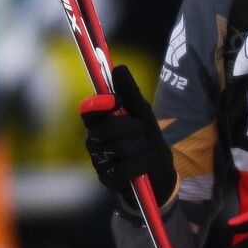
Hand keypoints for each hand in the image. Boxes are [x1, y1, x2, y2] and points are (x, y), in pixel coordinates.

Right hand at [80, 64, 177, 213]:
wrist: (159, 175)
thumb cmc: (147, 141)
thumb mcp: (143, 115)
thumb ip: (131, 93)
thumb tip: (118, 67)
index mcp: (99, 123)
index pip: (88, 110)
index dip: (100, 104)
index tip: (117, 102)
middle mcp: (93, 141)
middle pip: (105, 129)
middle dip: (131, 127)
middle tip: (143, 131)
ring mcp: (98, 162)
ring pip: (118, 149)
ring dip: (141, 147)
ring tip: (146, 149)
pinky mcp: (107, 180)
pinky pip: (124, 168)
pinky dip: (142, 163)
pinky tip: (145, 164)